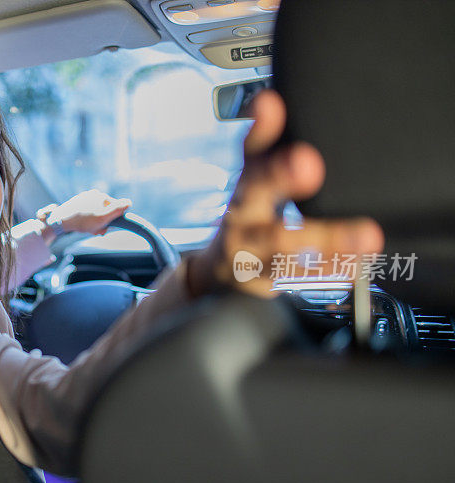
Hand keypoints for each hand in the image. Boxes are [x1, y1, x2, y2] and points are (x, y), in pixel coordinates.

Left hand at [40, 189, 131, 235]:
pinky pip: (87, 214)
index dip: (113, 219)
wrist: (60, 221)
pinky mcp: (76, 205)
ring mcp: (84, 199)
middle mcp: (93, 194)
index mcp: (100, 196)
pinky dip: (87, 221)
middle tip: (95, 230)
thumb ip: (117, 210)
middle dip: (103, 222)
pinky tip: (81, 226)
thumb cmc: (82, 220)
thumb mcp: (103, 218)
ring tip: (87, 229)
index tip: (105, 225)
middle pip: (105, 211)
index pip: (115, 208)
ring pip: (96, 214)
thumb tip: (129, 202)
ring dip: (95, 223)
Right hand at [187, 90, 383, 297]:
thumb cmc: (249, 222)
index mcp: (246, 184)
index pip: (249, 150)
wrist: (218, 275)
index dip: (259, 129)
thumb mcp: (256, 185)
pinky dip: (326, 271)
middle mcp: (241, 213)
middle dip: (279, 175)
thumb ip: (272, 149)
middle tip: (307, 163)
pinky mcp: (260, 279)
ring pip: (280, 243)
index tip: (270, 104)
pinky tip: (352, 264)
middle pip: (254, 190)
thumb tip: (283, 101)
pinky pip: (295, 277)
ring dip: (323, 238)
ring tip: (365, 235)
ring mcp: (247, 249)